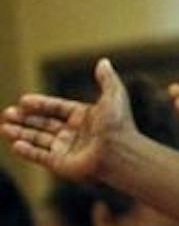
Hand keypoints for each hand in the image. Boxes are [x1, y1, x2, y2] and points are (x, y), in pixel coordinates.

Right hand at [3, 57, 136, 182]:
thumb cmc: (119, 126)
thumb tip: (103, 62)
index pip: (57, 108)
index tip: (24, 100)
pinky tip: (15, 144)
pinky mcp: (63, 164)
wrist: (121, 153)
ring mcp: (68, 149)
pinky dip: (27, 151)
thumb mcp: (114, 96)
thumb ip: (107, 79)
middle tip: (8, 113)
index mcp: (85, 118)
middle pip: (44, 124)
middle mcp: (76, 134)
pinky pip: (41, 157)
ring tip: (5, 127)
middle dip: (25, 119)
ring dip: (21, 133)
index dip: (41, 104)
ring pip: (39, 140)